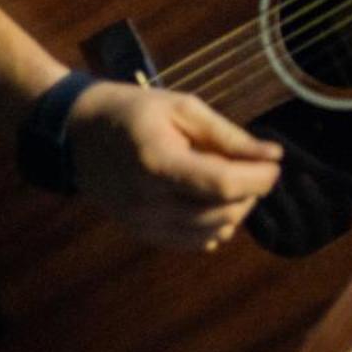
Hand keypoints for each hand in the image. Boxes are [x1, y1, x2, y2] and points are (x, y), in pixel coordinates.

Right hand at [67, 82, 282, 251]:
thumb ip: (228, 136)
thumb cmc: (136, 111)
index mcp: (157, 162)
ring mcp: (141, 223)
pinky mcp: (141, 234)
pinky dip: (215, 226)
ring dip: (236, 210)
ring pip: (211, 233)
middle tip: (254, 167)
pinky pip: (192, 243)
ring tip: (233, 180)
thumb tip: (273, 155)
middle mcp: (147, 201)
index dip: (258, 178)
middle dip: (251, 192)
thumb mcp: (184, 108)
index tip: (273, 162)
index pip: (222, 185)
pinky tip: (214, 201)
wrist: (78, 134)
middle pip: (221, 213)